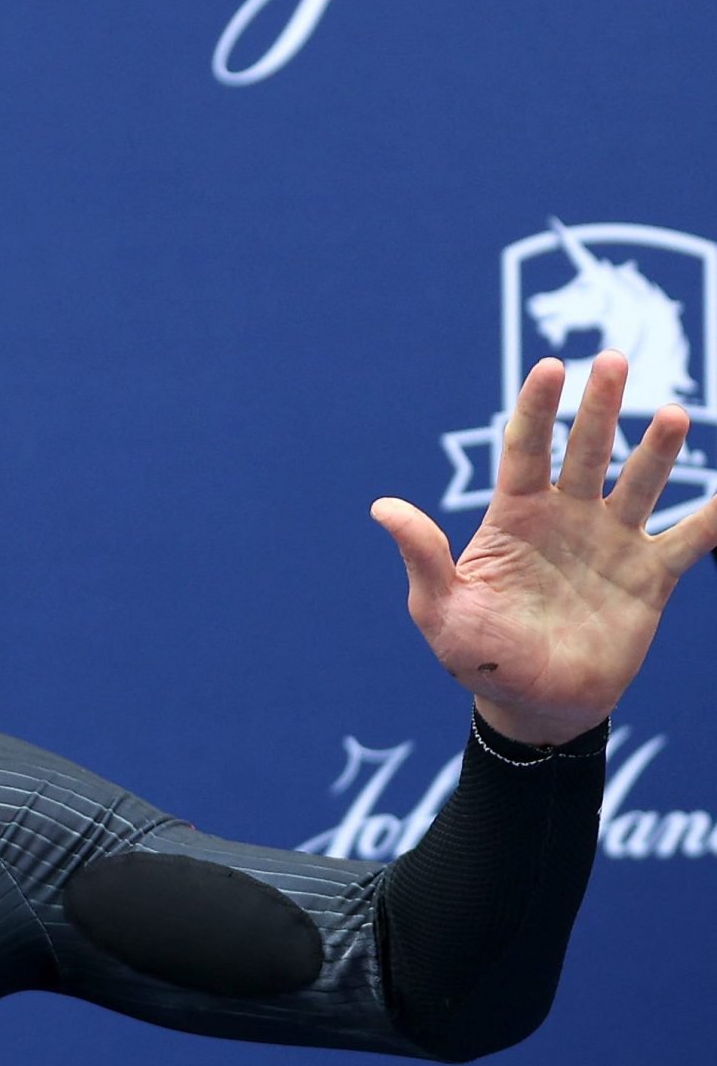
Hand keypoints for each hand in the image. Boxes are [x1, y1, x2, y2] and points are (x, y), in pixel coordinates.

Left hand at [374, 353, 716, 745]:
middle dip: (598, 407)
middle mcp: (568, 518)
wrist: (533, 705)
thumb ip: (422, 557)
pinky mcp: (651, 576)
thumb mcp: (440, 609)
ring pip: (640, 483)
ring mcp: (613, 542)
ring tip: (668, 416)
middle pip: (586, 451)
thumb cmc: (478, 656)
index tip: (548, 367)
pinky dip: (714, 516)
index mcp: (516, 518)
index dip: (537, 410)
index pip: (526, 450)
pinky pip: (690, 539)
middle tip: (611, 360)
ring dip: (656, 451)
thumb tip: (382, 507)